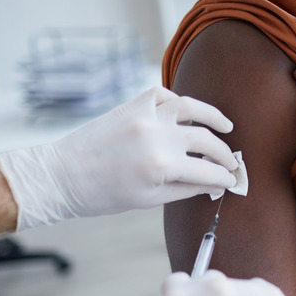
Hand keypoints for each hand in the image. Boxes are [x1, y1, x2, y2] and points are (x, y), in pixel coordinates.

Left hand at [0, 86, 237, 229]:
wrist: (62, 176)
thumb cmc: (103, 195)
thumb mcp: (149, 200)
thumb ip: (186, 189)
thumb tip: (213, 185)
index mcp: (162, 166)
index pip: (208, 171)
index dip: (224, 177)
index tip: (233, 181)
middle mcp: (157, 136)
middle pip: (206, 140)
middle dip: (224, 154)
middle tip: (232, 162)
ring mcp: (144, 116)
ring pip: (191, 108)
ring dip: (213, 116)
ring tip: (226, 126)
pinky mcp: (132, 105)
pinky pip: (163, 95)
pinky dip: (177, 102)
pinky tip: (185, 114)